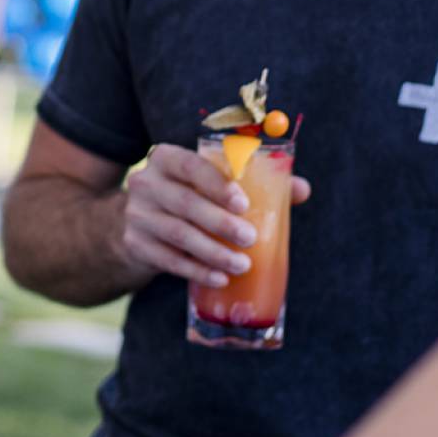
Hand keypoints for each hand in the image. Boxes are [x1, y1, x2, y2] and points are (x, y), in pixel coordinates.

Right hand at [117, 143, 311, 288]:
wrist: (136, 222)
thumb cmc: (190, 197)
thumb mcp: (211, 183)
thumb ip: (256, 182)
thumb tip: (302, 189)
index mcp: (167, 158)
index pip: (190, 165)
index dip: (216, 183)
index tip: (243, 203)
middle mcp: (146, 182)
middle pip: (184, 203)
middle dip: (220, 223)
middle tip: (250, 238)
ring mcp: (136, 214)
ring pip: (177, 234)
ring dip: (212, 252)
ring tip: (241, 264)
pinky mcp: (134, 244)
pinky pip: (168, 259)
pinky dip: (196, 270)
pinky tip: (219, 278)